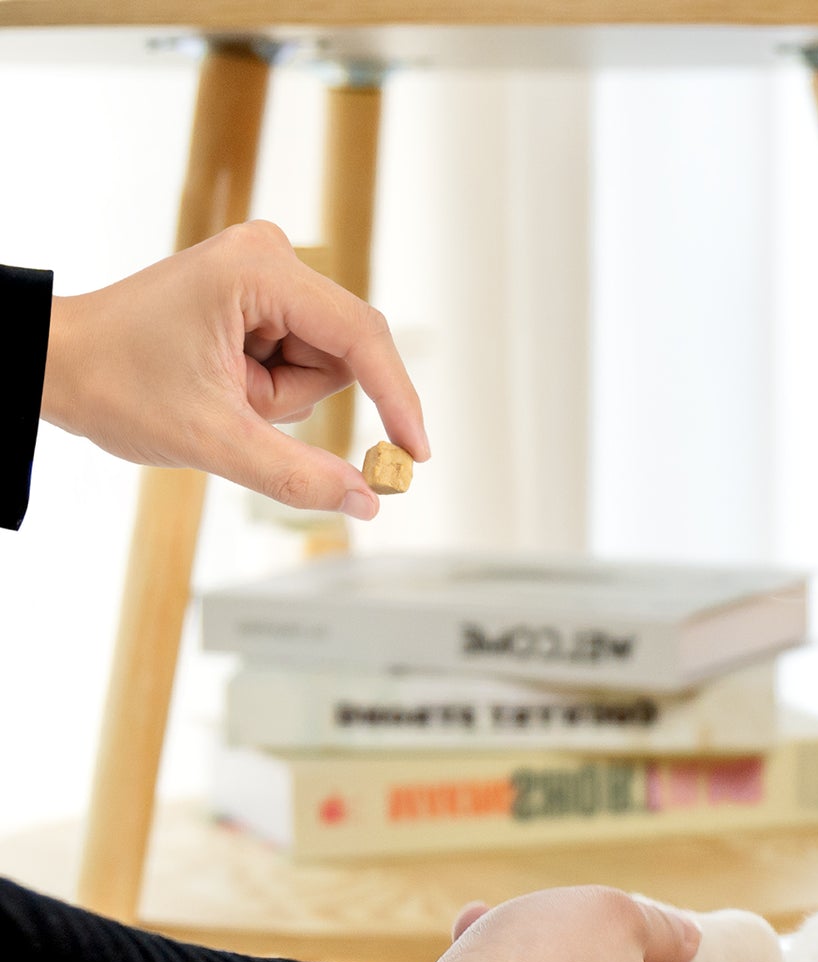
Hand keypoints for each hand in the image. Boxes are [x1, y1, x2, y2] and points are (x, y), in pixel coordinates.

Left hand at [39, 219, 428, 519]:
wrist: (57, 364)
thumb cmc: (115, 383)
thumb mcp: (214, 440)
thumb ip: (298, 476)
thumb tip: (368, 502)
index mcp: (259, 271)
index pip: (361, 337)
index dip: (397, 399)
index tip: (416, 454)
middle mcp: (269, 257)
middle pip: (342, 353)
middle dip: (294, 397)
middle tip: (239, 407)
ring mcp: (265, 272)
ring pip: (323, 362)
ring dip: (280, 396)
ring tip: (221, 392)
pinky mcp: (260, 294)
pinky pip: (301, 357)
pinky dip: (270, 386)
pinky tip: (224, 380)